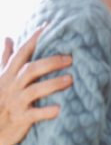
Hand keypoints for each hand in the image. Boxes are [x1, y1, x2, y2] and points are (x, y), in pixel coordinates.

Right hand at [0, 26, 71, 144]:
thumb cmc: (1, 99)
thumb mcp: (1, 77)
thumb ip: (6, 58)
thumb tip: (8, 37)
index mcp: (8, 74)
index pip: (21, 53)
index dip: (33, 39)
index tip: (47, 26)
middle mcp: (11, 85)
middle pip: (30, 69)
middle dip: (50, 62)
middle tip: (70, 58)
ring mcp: (15, 102)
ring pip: (33, 90)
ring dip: (52, 84)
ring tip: (70, 79)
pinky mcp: (19, 118)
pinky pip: (33, 114)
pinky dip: (46, 111)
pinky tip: (59, 109)